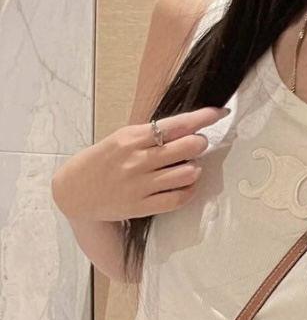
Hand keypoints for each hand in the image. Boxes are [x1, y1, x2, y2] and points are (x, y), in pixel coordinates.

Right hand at [51, 107, 229, 222]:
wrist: (73, 192)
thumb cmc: (101, 161)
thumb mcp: (121, 139)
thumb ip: (151, 134)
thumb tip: (188, 127)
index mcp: (131, 138)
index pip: (176, 124)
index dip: (202, 118)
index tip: (219, 113)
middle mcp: (136, 160)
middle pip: (186, 147)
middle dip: (199, 143)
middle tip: (197, 144)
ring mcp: (138, 185)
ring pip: (187, 174)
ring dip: (195, 168)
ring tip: (189, 167)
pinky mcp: (140, 206)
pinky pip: (177, 199)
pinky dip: (189, 191)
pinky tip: (186, 185)